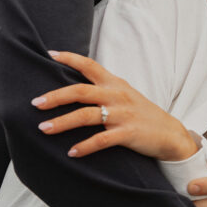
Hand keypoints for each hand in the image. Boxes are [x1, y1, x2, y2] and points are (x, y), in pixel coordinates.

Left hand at [32, 50, 197, 160]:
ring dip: (63, 123)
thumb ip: (103, 89)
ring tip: (44, 129)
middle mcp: (117, 95)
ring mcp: (122, 114)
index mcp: (115, 83)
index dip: (70, 58)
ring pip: (86, 116)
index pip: (90, 65)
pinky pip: (102, 140)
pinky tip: (71, 153)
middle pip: (80, 91)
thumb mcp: (124, 95)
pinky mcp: (128, 133)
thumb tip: (74, 88)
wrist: (170, 134)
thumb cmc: (142, 115)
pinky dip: (85, 147)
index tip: (49, 54)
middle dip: (55, 97)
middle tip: (35, 103)